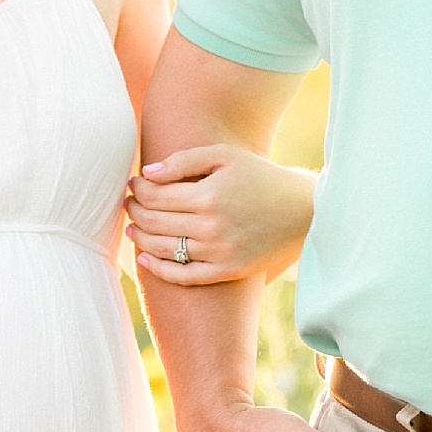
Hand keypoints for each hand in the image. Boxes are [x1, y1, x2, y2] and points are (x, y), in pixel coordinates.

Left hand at [126, 144, 316, 284]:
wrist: (302, 210)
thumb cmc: (261, 176)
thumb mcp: (225, 155)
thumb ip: (184, 160)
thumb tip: (147, 174)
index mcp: (208, 196)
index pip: (155, 196)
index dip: (138, 189)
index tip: (134, 183)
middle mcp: (210, 227)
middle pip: (154, 222)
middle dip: (135, 211)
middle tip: (129, 204)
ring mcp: (218, 252)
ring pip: (163, 250)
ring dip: (140, 239)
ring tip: (133, 228)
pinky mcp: (227, 271)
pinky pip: (184, 276)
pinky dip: (160, 270)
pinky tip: (145, 260)